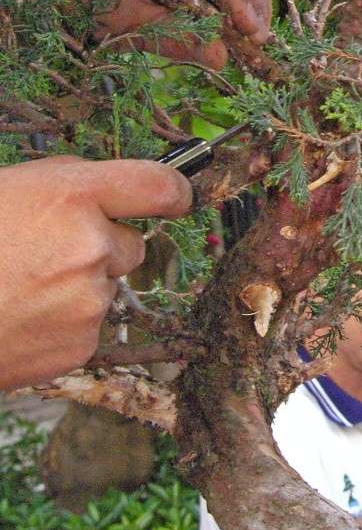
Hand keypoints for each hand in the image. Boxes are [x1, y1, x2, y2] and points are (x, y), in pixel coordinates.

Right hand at [0, 157, 191, 389]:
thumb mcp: (9, 188)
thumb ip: (66, 186)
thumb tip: (106, 191)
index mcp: (72, 195)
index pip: (159, 186)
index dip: (175, 191)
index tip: (178, 196)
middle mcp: (91, 245)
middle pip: (134, 244)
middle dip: (102, 248)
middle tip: (48, 254)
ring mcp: (89, 298)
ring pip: (108, 286)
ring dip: (80, 287)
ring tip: (23, 288)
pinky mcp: (82, 343)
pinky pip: (90, 324)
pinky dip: (64, 323)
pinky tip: (23, 316)